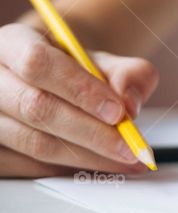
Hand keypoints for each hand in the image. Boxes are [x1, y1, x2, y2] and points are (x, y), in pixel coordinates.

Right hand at [0, 23, 158, 176]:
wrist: (52, 79)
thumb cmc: (74, 68)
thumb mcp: (105, 59)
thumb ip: (127, 74)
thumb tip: (131, 104)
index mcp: (11, 43)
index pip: (39, 63)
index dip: (80, 90)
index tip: (118, 112)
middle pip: (36, 108)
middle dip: (90, 132)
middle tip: (129, 147)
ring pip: (33, 142)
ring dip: (85, 156)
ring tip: (125, 161)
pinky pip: (27, 166)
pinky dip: (67, 169)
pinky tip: (98, 167)